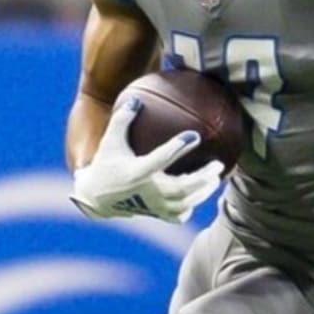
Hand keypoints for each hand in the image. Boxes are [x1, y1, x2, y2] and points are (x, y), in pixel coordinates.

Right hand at [70, 98, 223, 221]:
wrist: (95, 198)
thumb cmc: (105, 164)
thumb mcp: (110, 141)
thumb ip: (122, 119)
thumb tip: (135, 98)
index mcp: (136, 172)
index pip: (161, 159)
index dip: (178, 147)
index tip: (195, 136)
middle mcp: (146, 191)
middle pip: (181, 188)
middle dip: (202, 178)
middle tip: (218, 165)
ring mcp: (151, 206)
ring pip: (183, 204)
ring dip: (202, 192)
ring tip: (215, 180)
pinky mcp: (154, 214)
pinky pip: (177, 215)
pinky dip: (189, 207)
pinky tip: (199, 196)